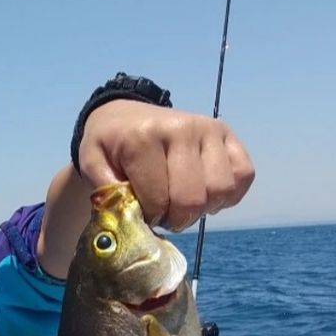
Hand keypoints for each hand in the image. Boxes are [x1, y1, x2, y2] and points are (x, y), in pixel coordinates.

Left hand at [76, 100, 254, 230]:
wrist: (125, 116)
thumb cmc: (110, 147)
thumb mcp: (91, 165)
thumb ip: (105, 192)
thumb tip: (129, 217)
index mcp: (143, 138)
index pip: (157, 201)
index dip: (150, 218)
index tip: (141, 213)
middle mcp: (181, 128)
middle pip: (192, 200)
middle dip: (176, 219)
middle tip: (162, 214)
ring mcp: (208, 128)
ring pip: (221, 190)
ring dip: (203, 209)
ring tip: (182, 202)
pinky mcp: (227, 133)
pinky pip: (243, 175)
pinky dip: (228, 194)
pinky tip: (205, 193)